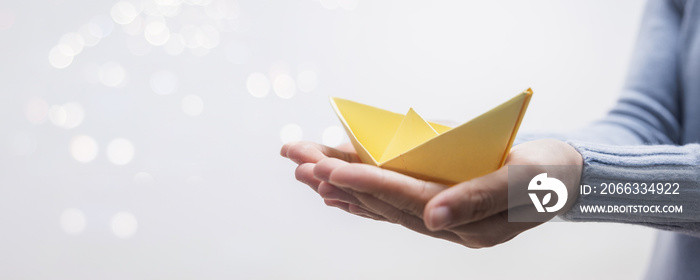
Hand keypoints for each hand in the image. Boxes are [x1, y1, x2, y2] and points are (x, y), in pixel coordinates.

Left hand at [281, 139, 582, 247]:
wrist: (564, 180)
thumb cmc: (548, 175)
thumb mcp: (523, 182)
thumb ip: (478, 199)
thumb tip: (433, 220)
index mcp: (468, 221)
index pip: (409, 200)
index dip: (369, 185)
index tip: (330, 171)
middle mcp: (447, 224)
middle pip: (385, 203)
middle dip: (340, 182)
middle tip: (298, 163)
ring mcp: (440, 218)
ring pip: (383, 203)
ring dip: (343, 188)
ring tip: (304, 172)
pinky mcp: (438, 205)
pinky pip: (394, 203)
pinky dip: (364, 195)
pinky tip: (338, 191)